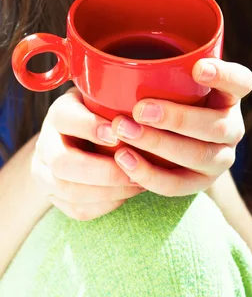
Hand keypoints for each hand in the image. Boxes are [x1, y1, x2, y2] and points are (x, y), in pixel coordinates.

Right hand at [32, 87, 144, 220]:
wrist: (77, 139)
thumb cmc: (102, 114)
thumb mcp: (106, 100)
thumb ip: (118, 102)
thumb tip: (148, 109)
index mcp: (58, 114)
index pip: (65, 118)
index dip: (90, 127)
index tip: (118, 134)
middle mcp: (46, 144)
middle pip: (62, 163)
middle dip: (102, 170)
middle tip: (135, 170)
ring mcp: (45, 174)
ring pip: (70, 191)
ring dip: (109, 191)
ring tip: (139, 183)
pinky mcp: (55, 198)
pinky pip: (79, 209)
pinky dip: (107, 204)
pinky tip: (129, 192)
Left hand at [111, 58, 251, 195]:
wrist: (170, 140)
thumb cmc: (168, 96)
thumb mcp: (174, 79)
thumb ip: (163, 67)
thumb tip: (118, 53)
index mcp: (230, 95)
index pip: (241, 82)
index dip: (224, 76)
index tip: (197, 68)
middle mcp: (232, 127)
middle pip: (217, 126)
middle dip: (177, 118)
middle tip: (140, 109)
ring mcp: (221, 158)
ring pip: (198, 156)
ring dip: (159, 144)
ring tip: (123, 131)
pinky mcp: (202, 184)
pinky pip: (178, 185)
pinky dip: (148, 174)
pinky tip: (123, 158)